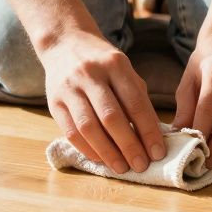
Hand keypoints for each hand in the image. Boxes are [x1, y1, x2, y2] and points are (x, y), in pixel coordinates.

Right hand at [40, 29, 165, 173]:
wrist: (64, 43)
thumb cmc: (102, 63)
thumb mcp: (123, 70)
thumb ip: (136, 98)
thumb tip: (151, 136)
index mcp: (115, 64)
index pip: (135, 102)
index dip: (148, 130)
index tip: (158, 152)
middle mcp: (90, 74)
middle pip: (111, 117)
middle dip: (129, 145)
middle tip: (141, 165)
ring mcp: (69, 88)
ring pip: (88, 127)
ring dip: (107, 152)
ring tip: (121, 167)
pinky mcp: (53, 101)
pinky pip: (70, 132)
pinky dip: (87, 149)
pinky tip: (100, 159)